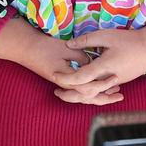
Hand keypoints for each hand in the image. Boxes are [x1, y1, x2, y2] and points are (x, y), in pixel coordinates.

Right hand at [0, 18, 118, 103]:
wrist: (26, 49)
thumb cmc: (45, 47)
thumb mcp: (66, 49)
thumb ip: (82, 57)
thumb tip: (95, 64)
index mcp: (66, 78)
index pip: (88, 87)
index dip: (103, 84)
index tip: (115, 78)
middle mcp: (65, 85)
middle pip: (87, 98)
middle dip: (104, 97)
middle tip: (119, 94)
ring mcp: (64, 85)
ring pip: (84, 97)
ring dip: (99, 97)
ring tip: (114, 94)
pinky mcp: (64, 82)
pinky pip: (80, 91)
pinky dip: (91, 91)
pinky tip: (101, 89)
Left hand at [59, 20, 145, 105]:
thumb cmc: (130, 41)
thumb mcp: (107, 36)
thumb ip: (87, 40)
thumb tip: (69, 44)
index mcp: (103, 67)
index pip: (80, 78)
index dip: (65, 79)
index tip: (54, 76)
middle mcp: (108, 79)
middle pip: (85, 93)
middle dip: (69, 94)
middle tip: (57, 91)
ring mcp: (115, 82)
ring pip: (94, 95)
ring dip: (79, 95)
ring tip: (67, 91)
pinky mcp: (119, 82)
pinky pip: (101, 91)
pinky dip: (91, 92)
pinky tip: (84, 88)